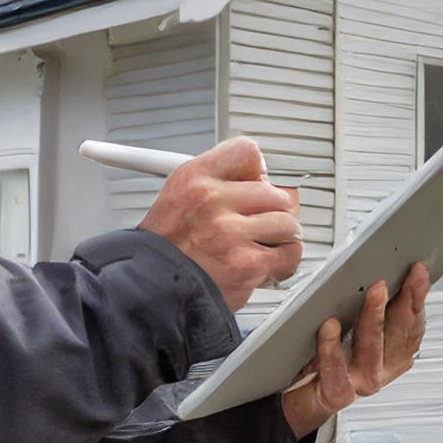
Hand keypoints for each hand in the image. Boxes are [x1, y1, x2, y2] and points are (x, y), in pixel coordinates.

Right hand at [137, 137, 301, 311]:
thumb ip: (218, 181)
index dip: (258, 171)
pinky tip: (266, 264)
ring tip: (260, 244)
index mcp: (194, 178)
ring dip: (279, 236)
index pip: (247, 152)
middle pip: (275, 191)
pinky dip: (283, 261)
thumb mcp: (178, 194)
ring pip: (287, 222)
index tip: (258, 183)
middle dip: (272, 210)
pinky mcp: (247, 265)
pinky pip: (289, 253)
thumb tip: (260, 178)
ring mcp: (230, 233)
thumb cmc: (167, 247)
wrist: (153, 290)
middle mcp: (211, 201)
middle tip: (258, 223)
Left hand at [282, 263, 428, 437]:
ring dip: (374, 318)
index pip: (412, 321)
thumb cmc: (330, 359)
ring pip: (372, 350)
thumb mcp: (357, 329)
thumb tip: (382, 271)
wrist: (302, 397)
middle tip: (398, 276)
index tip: (418, 272)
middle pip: (398, 333)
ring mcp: (361, 382)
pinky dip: (333, 348)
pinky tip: (330, 327)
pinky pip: (338, 371)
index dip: (417, 296)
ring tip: (374, 294)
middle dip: (402, 302)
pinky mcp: (338, 393)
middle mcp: (382, 368)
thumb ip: (374, 307)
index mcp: (394, 352)